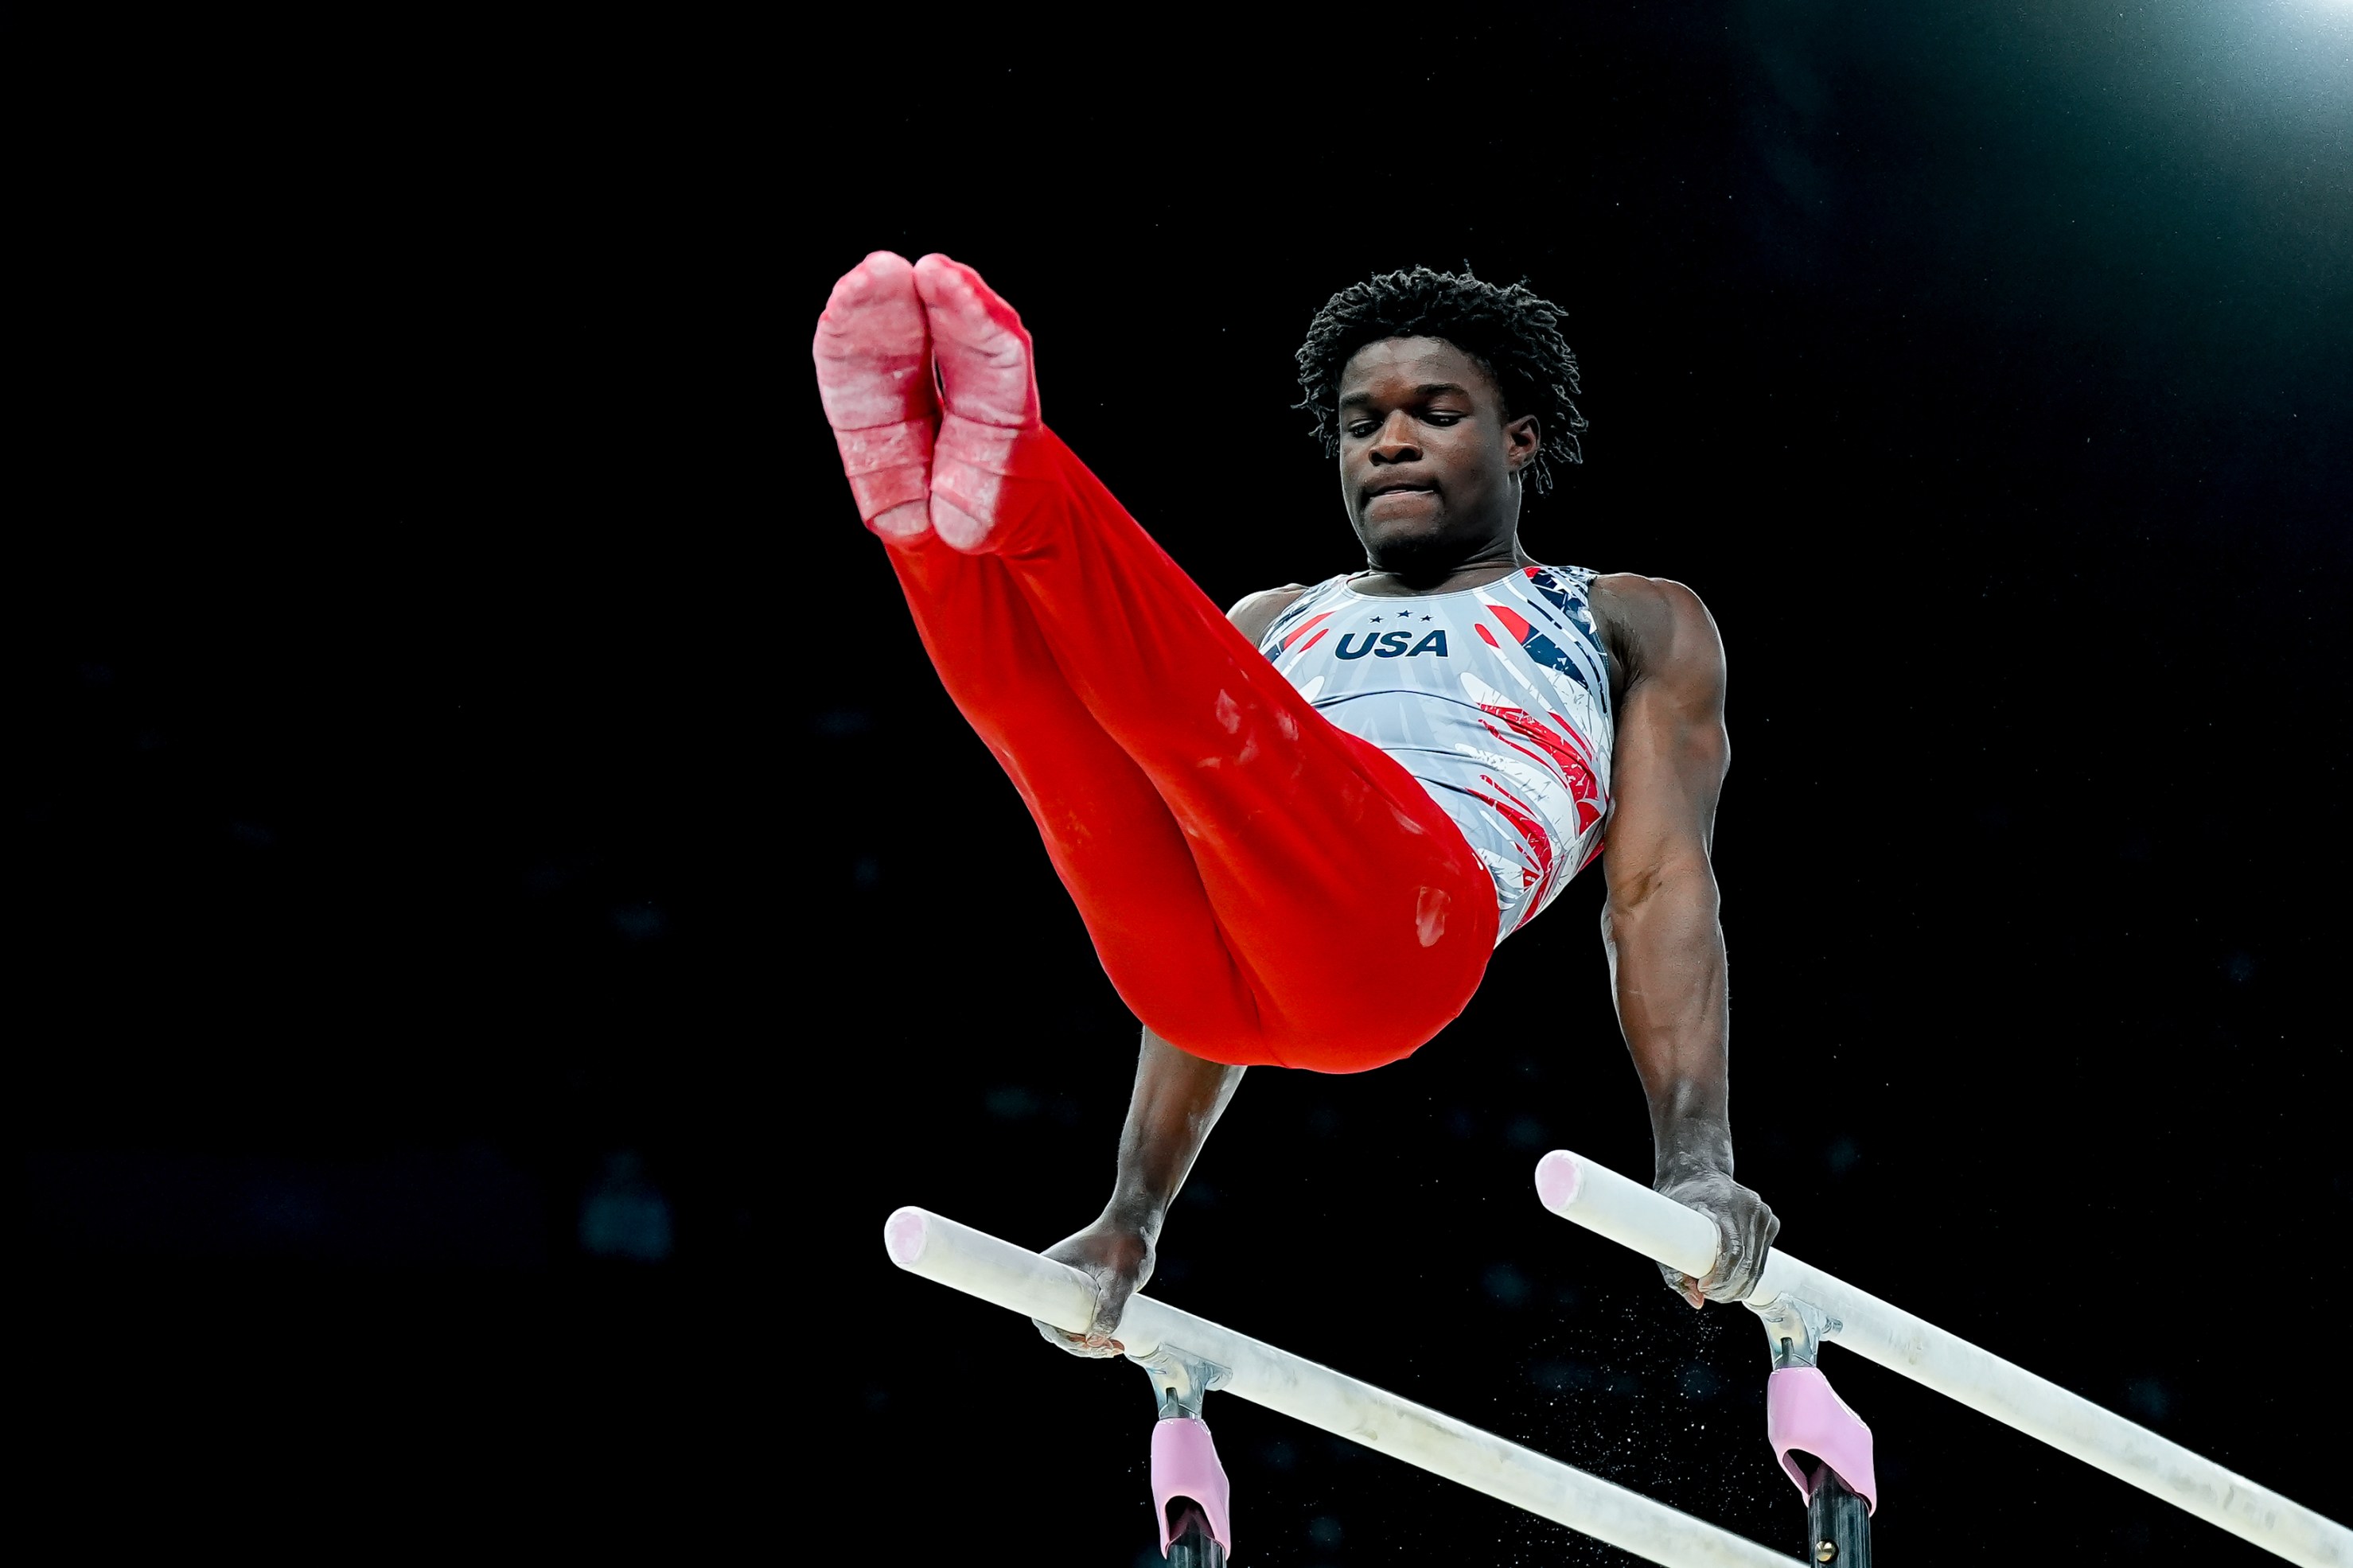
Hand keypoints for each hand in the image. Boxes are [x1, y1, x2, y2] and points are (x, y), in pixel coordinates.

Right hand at [1034, 1218, 1155, 1357]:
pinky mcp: (1084, 1291)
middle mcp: (1056, 1282)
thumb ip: (1110, 1308)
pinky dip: (1095, 1332)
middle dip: (1080, 1345)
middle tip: (1109, 1350)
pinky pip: (1082, 1318)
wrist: (1138, 1224)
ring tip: (1115, 1347)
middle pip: (1057, 1326)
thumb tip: (1096, 1340)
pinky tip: (1113, 1341)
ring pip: (1070, 1325)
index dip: (1062, 1338)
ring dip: (1089, 1342)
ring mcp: (1070, 1288)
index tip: (1086, 1344)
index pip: (1045, 1317)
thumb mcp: (1120, 1278)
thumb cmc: (1126, 1244)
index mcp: (1052, 1274)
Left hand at [1654, 1167, 1777, 1308]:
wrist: (1696, 1172)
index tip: (1705, 1288)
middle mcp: (1748, 1208)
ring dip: (1741, 1286)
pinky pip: (1763, 1257)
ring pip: (1758, 1266)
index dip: (1722, 1279)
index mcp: (1724, 1206)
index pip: (1732, 1253)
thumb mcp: (1667, 1230)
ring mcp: (1763, 1214)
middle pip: (1748, 1265)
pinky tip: (1733, 1276)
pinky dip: (1749, 1272)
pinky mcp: (1770, 1220)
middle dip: (1730, 1289)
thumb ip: (1676, 1269)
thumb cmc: (1678, 1200)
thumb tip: (1696, 1302)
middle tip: (1710, 1294)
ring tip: (1719, 1290)